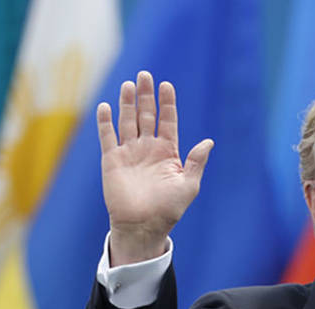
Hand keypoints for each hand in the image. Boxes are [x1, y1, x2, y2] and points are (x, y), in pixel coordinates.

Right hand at [97, 71, 214, 264]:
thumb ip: (196, 161)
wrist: (143, 226)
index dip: (167, 103)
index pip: (167, 121)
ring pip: (127, 121)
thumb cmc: (169, 209)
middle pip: (146, 115)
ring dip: (127, 103)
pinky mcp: (112, 160)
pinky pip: (108, 137)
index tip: (167, 85)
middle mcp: (148, 149)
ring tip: (129, 84)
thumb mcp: (189, 185)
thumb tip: (209, 142)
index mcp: (167, 152)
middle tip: (145, 75)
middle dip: (146, 96)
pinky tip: (106, 106)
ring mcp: (129, 153)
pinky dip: (105, 122)